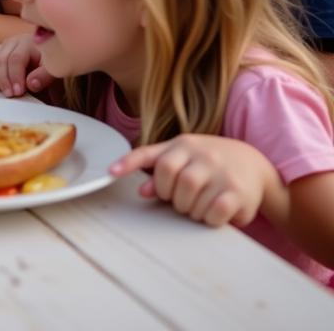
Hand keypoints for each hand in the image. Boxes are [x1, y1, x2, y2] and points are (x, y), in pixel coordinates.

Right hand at [0, 32, 54, 95]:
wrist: (46, 64)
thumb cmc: (50, 69)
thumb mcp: (54, 72)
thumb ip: (44, 76)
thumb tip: (31, 83)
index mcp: (29, 43)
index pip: (16, 58)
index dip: (14, 76)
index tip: (18, 92)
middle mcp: (13, 42)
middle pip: (0, 59)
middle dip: (3, 79)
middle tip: (9, 95)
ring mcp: (2, 47)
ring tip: (3, 91)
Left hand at [110, 134, 277, 226]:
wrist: (253, 163)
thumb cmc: (208, 161)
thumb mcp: (183, 156)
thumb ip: (158, 168)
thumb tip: (142, 190)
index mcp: (183, 144)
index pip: (152, 155)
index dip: (129, 163)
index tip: (110, 172)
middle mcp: (202, 154)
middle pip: (170, 181)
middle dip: (171, 197)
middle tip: (181, 199)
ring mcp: (221, 172)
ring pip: (190, 200)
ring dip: (190, 210)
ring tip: (198, 205)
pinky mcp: (238, 192)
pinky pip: (213, 212)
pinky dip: (208, 218)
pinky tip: (213, 213)